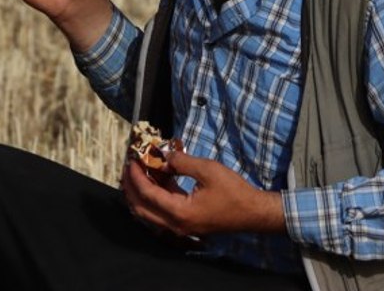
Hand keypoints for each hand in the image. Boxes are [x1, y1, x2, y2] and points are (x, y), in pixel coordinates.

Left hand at [120, 151, 285, 237]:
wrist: (254, 212)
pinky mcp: (187, 224)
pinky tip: (158, 178)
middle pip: (141, 209)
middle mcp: (176, 225)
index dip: (136, 176)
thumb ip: (181, 162)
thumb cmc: (234, 191)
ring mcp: (181, 227)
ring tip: (140, 170)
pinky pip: (162, 212)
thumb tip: (163, 156)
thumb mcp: (207, 169)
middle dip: (131, 187)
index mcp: (180, 213)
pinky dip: (156, 196)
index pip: (147, 194)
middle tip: (129, 167)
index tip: (132, 159)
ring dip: (142, 192)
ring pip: (150, 212)